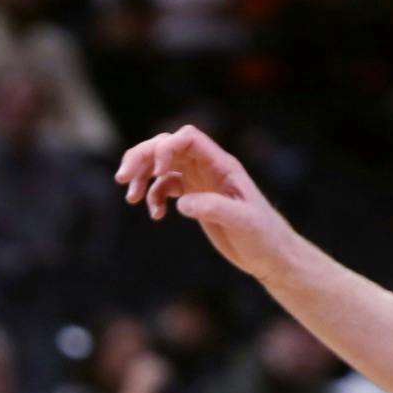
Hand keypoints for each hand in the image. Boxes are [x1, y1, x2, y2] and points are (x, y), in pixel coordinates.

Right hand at [115, 126, 295, 280]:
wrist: (269, 253)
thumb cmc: (262, 235)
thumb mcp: (242, 222)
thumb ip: (213, 208)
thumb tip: (182, 204)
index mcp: (222, 165)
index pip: (189, 139)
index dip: (167, 147)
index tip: (156, 171)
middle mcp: (208, 167)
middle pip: (168, 147)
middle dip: (143, 157)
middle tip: (122, 179)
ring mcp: (200, 181)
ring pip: (163, 166)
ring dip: (142, 177)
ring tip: (131, 198)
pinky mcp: (195, 197)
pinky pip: (166, 187)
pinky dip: (154, 197)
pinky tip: (156, 215)